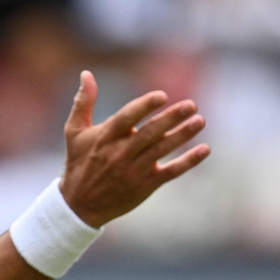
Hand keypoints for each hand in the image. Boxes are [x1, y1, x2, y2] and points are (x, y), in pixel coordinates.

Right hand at [59, 71, 208, 226]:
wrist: (81, 205)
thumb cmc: (79, 163)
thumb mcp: (74, 132)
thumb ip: (83, 102)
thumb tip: (87, 73)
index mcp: (105, 137)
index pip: (127, 118)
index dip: (144, 106)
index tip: (162, 96)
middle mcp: (120, 153)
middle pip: (149, 133)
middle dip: (171, 118)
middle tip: (191, 105)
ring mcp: (134, 170)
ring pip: (162, 150)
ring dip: (183, 135)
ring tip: (200, 121)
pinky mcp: (146, 185)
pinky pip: (171, 172)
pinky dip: (188, 161)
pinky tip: (204, 149)